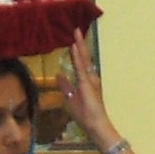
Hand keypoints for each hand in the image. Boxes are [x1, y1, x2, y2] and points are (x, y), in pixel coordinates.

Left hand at [57, 30, 119, 153]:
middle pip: (84, 57)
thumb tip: (59, 74)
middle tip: (76, 28)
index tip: (73, 38)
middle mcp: (90, 77)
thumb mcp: (70, 98)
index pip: (80, 62)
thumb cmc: (85, 114)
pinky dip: (77, 56)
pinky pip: (80, 66)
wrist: (95, 125)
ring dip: (80, 45)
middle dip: (80, 43)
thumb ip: (65, 85)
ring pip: (84, 58)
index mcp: (86, 80)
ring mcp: (89, 79)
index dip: (77, 50)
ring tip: (76, 31)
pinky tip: (74, 46)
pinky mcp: (86, 83)